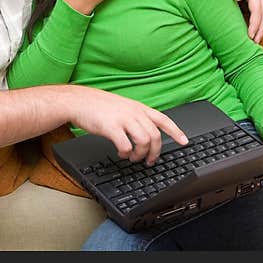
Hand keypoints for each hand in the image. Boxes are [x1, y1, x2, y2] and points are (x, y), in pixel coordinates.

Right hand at [67, 87, 188, 165]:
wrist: (78, 101)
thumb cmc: (97, 105)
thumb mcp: (122, 106)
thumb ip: (135, 117)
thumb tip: (144, 132)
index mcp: (138, 107)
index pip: (163, 119)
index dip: (176, 131)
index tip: (184, 141)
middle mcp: (133, 112)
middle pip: (155, 135)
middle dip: (155, 152)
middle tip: (149, 160)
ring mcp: (123, 119)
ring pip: (144, 141)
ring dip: (140, 154)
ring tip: (133, 157)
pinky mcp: (111, 127)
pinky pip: (126, 145)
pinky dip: (126, 153)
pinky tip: (121, 153)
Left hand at [205, 0, 262, 42]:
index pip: (257, 9)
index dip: (255, 23)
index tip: (250, 36)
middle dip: (260, 30)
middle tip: (252, 45)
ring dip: (260, 29)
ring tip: (252, 44)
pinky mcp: (250, 0)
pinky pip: (257, 15)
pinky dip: (256, 25)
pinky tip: (248, 35)